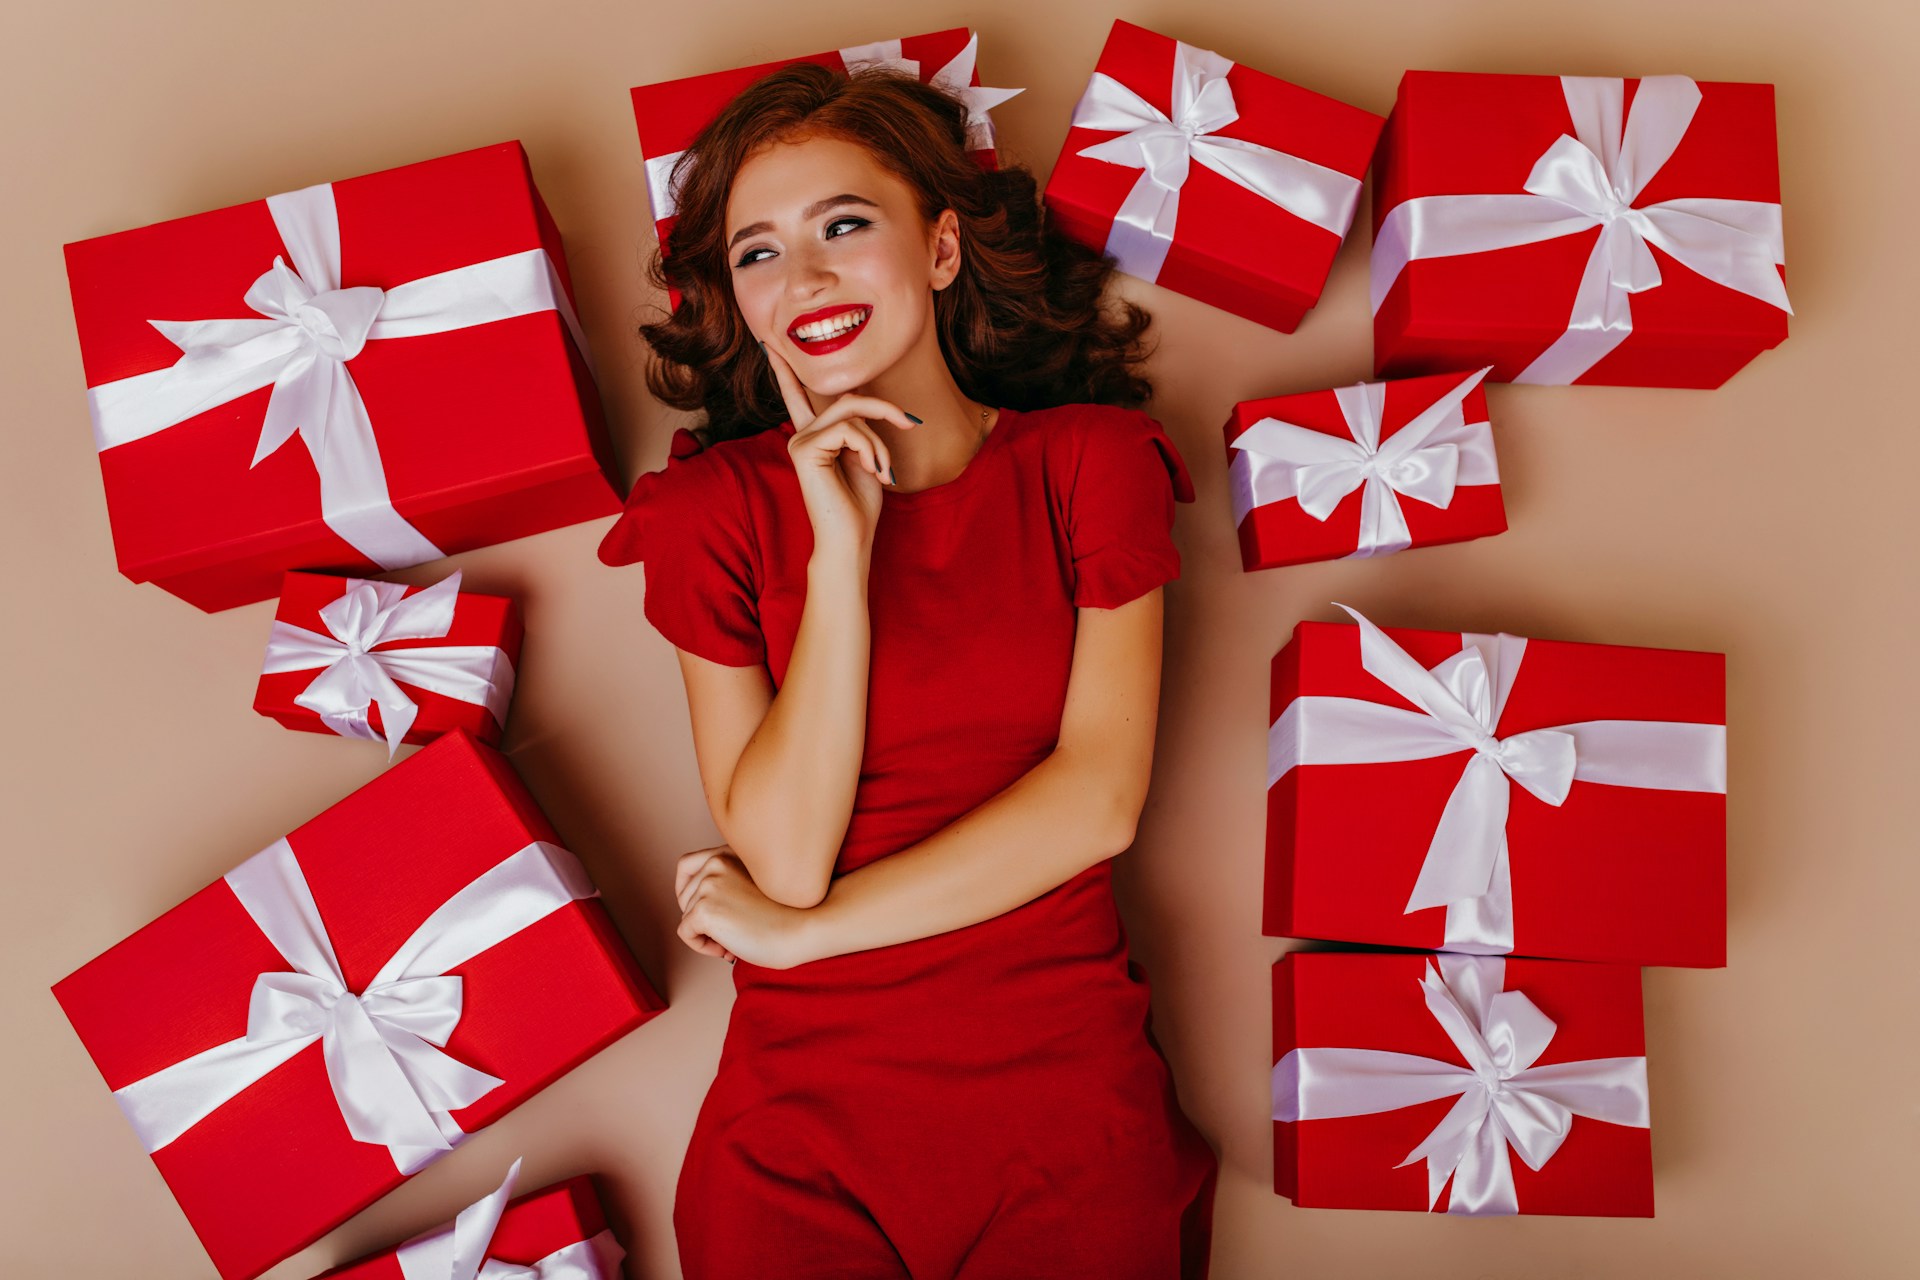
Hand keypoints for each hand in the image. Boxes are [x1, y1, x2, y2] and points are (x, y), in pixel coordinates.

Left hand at [674, 844, 815, 970]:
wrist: (804, 928)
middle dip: (701, 919)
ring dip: (707, 935)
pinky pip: (686, 933)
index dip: (685, 889)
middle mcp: (716, 863)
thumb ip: (727, 884)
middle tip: (730, 934)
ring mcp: (709, 885)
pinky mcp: (705, 910)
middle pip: (684, 897)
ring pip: (686, 917)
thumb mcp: (754, 885)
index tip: (699, 909)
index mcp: (729, 852)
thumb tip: (694, 910)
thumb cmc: (788, 914)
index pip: (686, 864)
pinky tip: (728, 949)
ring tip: (736, 942)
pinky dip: (702, 946)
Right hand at [763, 341, 916, 553]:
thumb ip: (861, 427)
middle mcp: (802, 434)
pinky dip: (870, 447)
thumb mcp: (866, 456)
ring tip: (883, 469)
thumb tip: (865, 398)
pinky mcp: (805, 449)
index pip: (798, 395)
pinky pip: (848, 430)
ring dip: (879, 440)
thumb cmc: (860, 505)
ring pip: (852, 413)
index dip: (785, 369)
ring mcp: (800, 441)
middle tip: (909, 424)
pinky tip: (871, 471)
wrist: (850, 540)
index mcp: (815, 436)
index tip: (768, 341)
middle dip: (884, 409)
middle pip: (848, 397)